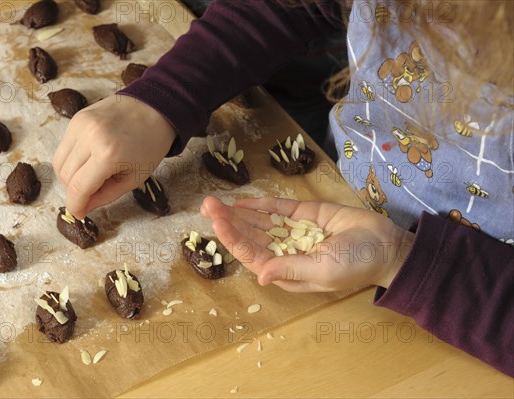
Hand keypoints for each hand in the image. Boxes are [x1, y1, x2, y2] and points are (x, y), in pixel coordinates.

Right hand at [52, 95, 175, 218]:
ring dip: (69, 177)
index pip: (78, 188)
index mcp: (108, 155)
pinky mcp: (76, 118)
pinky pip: (63, 147)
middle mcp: (89, 137)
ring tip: (90, 177)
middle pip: (65, 176)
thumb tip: (83, 208)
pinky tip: (88, 161)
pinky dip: (71, 160)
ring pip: (59, 162)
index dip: (75, 206)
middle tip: (91, 194)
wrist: (153, 108)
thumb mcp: (134, 178)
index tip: (79, 214)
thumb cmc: (149, 145)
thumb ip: (106, 196)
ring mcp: (80, 125)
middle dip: (75, 192)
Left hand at [200, 196, 413, 291]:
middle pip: (250, 236)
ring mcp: (293, 231)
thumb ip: (291, 270)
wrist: (387, 245)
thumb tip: (260, 275)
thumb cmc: (357, 264)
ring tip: (215, 201)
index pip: (252, 254)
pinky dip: (261, 204)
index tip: (216, 222)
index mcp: (286, 269)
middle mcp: (285, 250)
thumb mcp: (324, 270)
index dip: (232, 238)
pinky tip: (242, 201)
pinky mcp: (305, 214)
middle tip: (207, 204)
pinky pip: (279, 209)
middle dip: (228, 222)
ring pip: (259, 221)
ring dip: (238, 212)